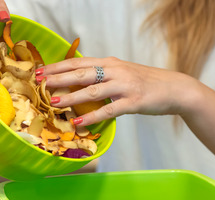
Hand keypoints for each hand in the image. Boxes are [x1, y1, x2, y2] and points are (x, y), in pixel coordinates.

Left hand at [38, 56, 196, 125]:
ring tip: (54, 102)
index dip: (58, 67)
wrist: (175, 89)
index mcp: (110, 63)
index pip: (79, 62)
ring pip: (92, 90)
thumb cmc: (147, 83)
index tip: (40, 72)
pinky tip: (78, 123)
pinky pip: (108, 110)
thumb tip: (79, 81)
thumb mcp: (123, 73)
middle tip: (39, 84)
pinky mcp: (133, 102)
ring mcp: (124, 86)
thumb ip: (103, 75)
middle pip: (81, 73)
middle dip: (58, 78)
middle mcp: (115, 71)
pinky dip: (91, 117)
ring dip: (72, 96)